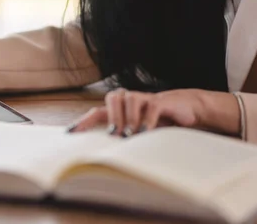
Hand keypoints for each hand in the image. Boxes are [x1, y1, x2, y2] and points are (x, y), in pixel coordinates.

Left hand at [69, 89, 239, 136]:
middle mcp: (130, 100)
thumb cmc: (159, 123)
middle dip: (112, 117)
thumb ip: (125, 140)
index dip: (83, 122)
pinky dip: (147, 120)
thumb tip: (107, 157)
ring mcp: (145, 98)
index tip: (69, 133)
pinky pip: (150, 107)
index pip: (97, 113)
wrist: (187, 109)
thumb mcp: (139, 134)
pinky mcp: (161, 101)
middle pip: (112, 98)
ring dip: (128, 118)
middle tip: (115, 136)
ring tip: (130, 135)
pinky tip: (145, 132)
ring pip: (129, 98)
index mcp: (121, 109)